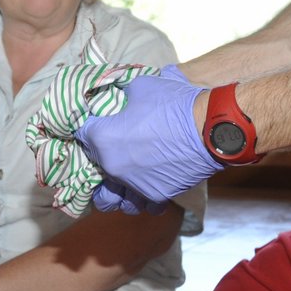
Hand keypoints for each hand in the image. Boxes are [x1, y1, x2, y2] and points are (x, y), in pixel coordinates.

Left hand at [76, 66, 221, 210]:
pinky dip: (141, 199)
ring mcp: (133, 184)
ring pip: (112, 199)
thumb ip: (121, 94)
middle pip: (92, 171)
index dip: (89, 127)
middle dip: (97, 160)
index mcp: (102, 138)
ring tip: (121, 179)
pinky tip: (144, 187)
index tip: (97, 124)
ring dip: (114, 190)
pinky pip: (142, 205)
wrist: (209, 127)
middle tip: (110, 150)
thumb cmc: (174, 103)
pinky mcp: (155, 195)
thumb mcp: (140, 86)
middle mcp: (112, 166)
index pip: (81, 134)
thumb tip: (116, 95)